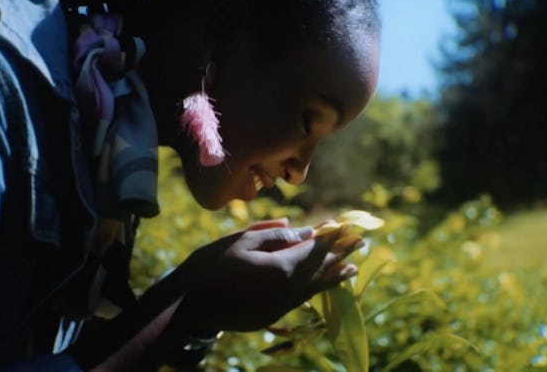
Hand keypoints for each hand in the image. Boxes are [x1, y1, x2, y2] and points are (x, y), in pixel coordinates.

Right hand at [168, 218, 361, 332]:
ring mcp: (279, 308)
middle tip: (360, 245)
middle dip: (340, 256)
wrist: (186, 306)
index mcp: (280, 269)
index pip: (313, 250)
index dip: (331, 238)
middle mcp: (285, 292)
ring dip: (332, 277)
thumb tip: (303, 231)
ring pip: (312, 289)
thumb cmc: (209, 266)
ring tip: (351, 269)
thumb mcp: (240, 241)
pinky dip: (313, 290)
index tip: (347, 228)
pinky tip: (319, 285)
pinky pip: (299, 300)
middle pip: (319, 271)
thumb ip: (275, 236)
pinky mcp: (270, 318)